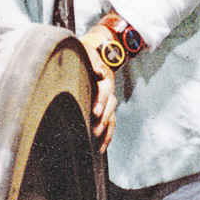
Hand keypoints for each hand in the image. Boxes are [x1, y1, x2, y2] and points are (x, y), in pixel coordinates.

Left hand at [79, 24, 117, 154]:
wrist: (99, 51)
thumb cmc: (88, 53)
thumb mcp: (88, 51)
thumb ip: (91, 59)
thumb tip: (97, 70)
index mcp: (105, 76)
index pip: (105, 90)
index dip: (101, 101)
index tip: (95, 112)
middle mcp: (109, 89)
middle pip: (110, 106)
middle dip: (103, 119)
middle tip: (95, 130)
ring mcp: (109, 98)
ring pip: (112, 116)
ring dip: (106, 130)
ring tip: (98, 143)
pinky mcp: (106, 106)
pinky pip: (111, 122)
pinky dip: (108, 135)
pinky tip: (101, 147)